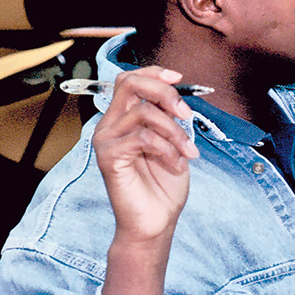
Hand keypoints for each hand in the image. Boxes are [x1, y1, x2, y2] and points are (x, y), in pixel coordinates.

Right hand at [93, 67, 198, 244]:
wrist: (156, 221)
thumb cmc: (163, 184)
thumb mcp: (172, 141)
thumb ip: (168, 117)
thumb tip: (176, 94)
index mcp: (123, 119)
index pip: (130, 79)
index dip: (154, 73)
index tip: (179, 78)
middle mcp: (110, 125)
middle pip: (130, 83)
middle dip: (165, 92)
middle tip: (186, 114)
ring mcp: (106, 140)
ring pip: (144, 111)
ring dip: (175, 131)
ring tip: (188, 153)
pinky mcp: (109, 157)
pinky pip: (143, 137)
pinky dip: (168, 149)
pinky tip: (176, 165)